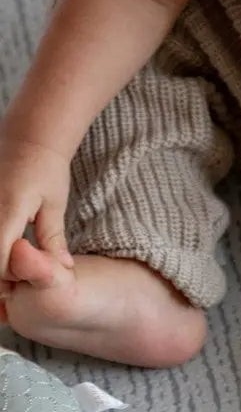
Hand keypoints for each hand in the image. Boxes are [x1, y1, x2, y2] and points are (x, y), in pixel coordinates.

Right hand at [0, 134, 73, 282]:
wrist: (28, 135)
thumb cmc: (46, 168)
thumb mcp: (54, 203)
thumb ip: (53, 238)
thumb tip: (63, 269)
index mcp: (6, 212)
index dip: (13, 276)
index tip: (32, 273)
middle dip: (1, 271)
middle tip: (22, 268)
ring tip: (14, 254)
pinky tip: (6, 242)